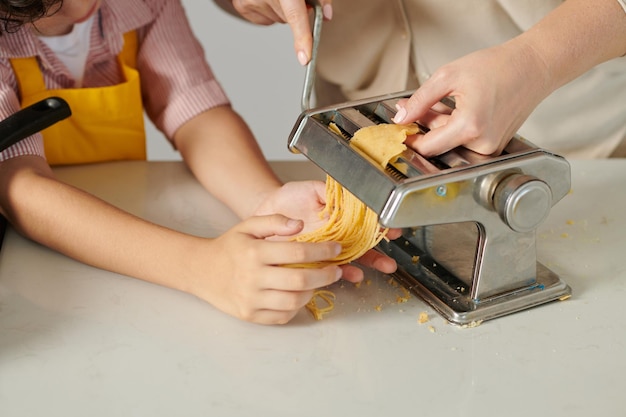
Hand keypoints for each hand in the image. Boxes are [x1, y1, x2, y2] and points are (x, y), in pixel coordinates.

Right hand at [191, 214, 342, 324]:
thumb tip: (300, 224)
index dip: (323, 251)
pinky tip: (298, 294)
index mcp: (254, 252)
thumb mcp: (248, 226)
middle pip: (301, 280)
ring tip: (317, 282)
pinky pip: (283, 315)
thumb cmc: (230, 246)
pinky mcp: (250, 315)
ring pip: (294, 301)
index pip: (298, 252)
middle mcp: (252, 277)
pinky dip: (296, 306)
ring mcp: (251, 299)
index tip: (336, 249)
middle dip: (326, 275)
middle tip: (336, 270)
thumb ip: (275, 221)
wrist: (202, 271)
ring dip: (312, 291)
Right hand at [227, 0, 332, 64]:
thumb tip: (326, 16)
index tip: (304, 58)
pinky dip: (269, 11)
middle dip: (294, 11)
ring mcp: (250, 0)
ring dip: (281, 10)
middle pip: (288, 20)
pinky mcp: (242, 6)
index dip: (302, 37)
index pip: (295, 15)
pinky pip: (265, 20)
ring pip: (277, 20)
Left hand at [254, 180, 398, 282]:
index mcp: (339, 217)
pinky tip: (350, 275)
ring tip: (373, 272)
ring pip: (350, 260)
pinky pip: (329, 269)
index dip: (380, 227)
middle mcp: (336, 235)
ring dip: (364, 267)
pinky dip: (342, 273)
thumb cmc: (288, 199)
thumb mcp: (310, 189)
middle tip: (389, 262)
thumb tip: (349, 195)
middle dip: (378, 255)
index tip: (392, 230)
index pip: (365, 223)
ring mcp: (325, 250)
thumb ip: (329, 192)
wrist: (265, 212)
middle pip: (362, 246)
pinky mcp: (311, 261)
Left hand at [392, 41, 550, 156]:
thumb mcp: (448, 77)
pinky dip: (456, 128)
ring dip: (440, 126)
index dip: (410, 139)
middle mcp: (482, 143)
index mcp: (470, 126)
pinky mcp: (495, 147)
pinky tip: (458, 109)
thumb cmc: (499, 67)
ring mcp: (490, 148)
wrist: (533, 67)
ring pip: (451, 143)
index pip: (428, 147)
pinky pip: (465, 142)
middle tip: (415, 106)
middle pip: (438, 144)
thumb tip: (401, 117)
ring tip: (443, 102)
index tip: (400, 129)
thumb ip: (420, 100)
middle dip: (424, 126)